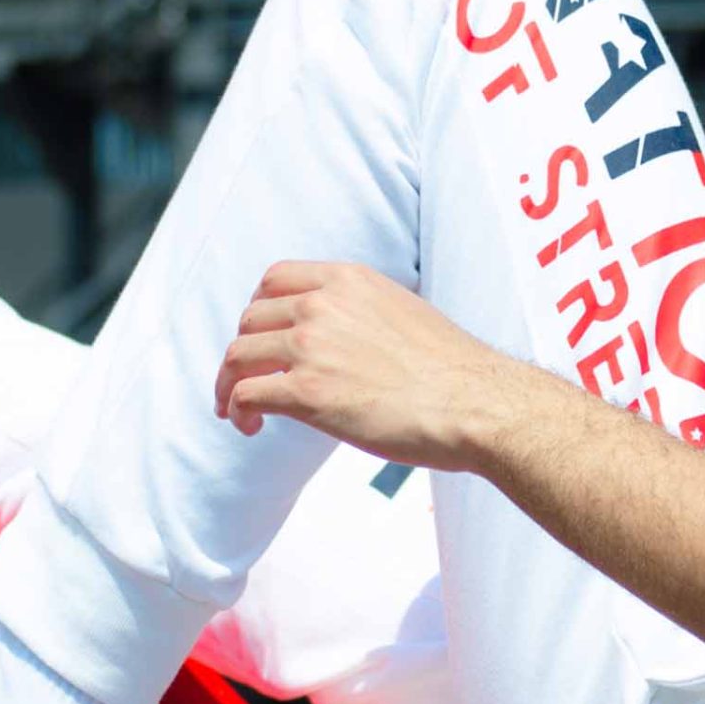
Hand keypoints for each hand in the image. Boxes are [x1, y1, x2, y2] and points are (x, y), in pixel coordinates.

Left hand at [216, 261, 531, 472]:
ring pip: (237, 356)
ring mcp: (311, 347)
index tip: (262, 335)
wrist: (475, 403)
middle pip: (250, 319)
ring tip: (236, 408)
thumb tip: (349, 336)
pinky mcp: (306, 392)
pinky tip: (250, 425)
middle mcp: (323, 305)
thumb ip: (365, 313)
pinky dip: (237, 409)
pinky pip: (246, 393)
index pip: (275, 278)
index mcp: (349, 280)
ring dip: (229, 384)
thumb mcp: (405, 312)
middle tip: (248, 378)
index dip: (259, 309)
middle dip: (243, 351)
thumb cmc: (453, 371)